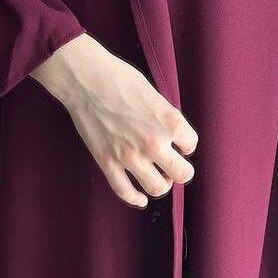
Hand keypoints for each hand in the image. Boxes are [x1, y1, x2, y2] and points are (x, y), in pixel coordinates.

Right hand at [30, 33, 197, 207]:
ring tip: (158, 178)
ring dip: (161, 185)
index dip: (185, 144)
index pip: (191, 145)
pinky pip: (125, 191)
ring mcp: (130, 155)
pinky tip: (140, 199)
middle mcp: (154, 142)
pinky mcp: (108, 162)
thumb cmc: (120, 78)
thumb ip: (166, 118)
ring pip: (157, 188)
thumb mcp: (155, 94)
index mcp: (170, 122)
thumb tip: (171, 135)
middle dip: (180, 171)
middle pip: (182, 174)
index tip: (178, 142)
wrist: (86, 79)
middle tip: (173, 166)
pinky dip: (135, 199)